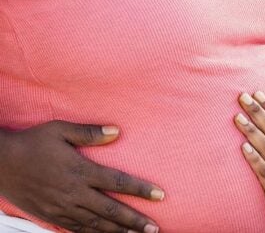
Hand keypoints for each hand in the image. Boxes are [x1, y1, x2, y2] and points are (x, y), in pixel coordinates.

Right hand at [0, 121, 162, 232]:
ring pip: (95, 224)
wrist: (0, 164)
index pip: (117, 182)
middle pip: (110, 209)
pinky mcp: (51, 216)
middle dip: (134, 220)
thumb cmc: (32, 143)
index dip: (140, 190)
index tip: (160, 195)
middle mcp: (73, 192)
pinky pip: (77, 229)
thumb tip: (117, 131)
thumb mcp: (60, 130)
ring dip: (118, 231)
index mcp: (80, 170)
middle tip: (154, 227)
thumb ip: (90, 132)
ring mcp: (62, 207)